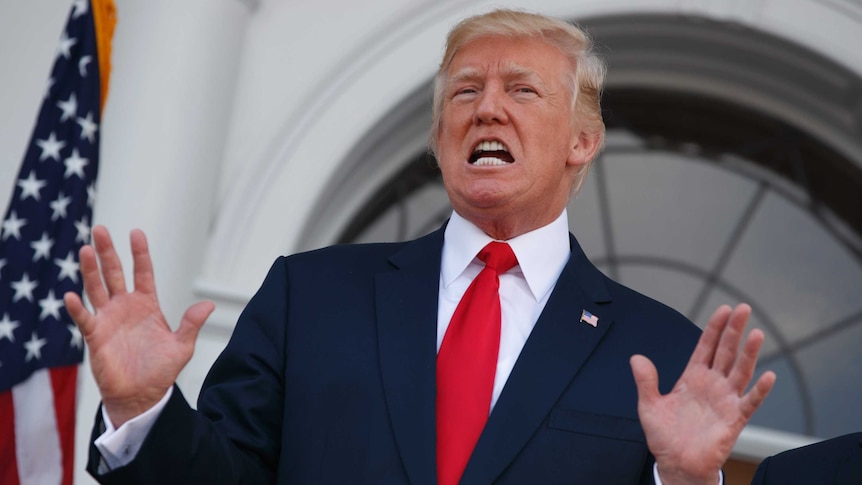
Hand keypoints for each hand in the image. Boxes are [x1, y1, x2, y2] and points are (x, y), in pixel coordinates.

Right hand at [64, 225, 213, 426]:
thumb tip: (209, 304)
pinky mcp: (95, 336)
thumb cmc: (161, 370)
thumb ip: (192, 323)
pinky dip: (77, 308)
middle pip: (114, 273)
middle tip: (100, 229)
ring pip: (96, 288)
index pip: (143, 272)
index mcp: (147, 305)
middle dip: (107, 252)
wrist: (142, 396)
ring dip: (90, 270)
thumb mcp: (182, 346)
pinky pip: (84, 318)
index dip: (140, 253)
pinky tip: (70, 295)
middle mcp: (125, 307)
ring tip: (85, 250)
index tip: (136, 232)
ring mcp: (108, 319)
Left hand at [630, 304, 775, 484]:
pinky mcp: (733, 420)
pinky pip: (749, 403)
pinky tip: (768, 376)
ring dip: (748, 353)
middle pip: (725, 352)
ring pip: (739, 371)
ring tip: (756, 333)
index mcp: (692, 378)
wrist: (676, 465)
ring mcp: (724, 400)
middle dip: (733, 330)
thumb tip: (636, 358)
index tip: (723, 309)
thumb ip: (645, 381)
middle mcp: (711, 385)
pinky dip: (759, 391)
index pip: (705, 347)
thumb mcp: (649, 405)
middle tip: (743, 308)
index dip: (714, 328)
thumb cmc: (665, 437)